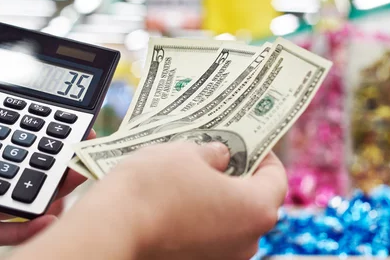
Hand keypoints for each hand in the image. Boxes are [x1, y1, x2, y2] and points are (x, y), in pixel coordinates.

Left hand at [0, 69, 92, 254]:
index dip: (32, 136)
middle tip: (80, 152)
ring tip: (76, 179)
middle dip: (51, 164)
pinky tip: (50, 214)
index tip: (60, 125)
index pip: (3, 144)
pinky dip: (24, 225)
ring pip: (14, 198)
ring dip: (48, 191)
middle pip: (16, 171)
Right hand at [13, 142, 285, 259]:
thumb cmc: (152, 187)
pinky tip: (175, 197)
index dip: (263, 154)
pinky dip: (197, 216)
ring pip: (227, 219)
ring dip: (214, 196)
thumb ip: (213, 152)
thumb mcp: (187, 152)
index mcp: (256, 209)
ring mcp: (221, 258)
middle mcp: (246, 241)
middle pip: (252, 201)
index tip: (249, 142)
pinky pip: (206, 235)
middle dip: (235, 175)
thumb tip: (219, 155)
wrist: (113, 228)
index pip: (276, 177)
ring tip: (188, 173)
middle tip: (215, 152)